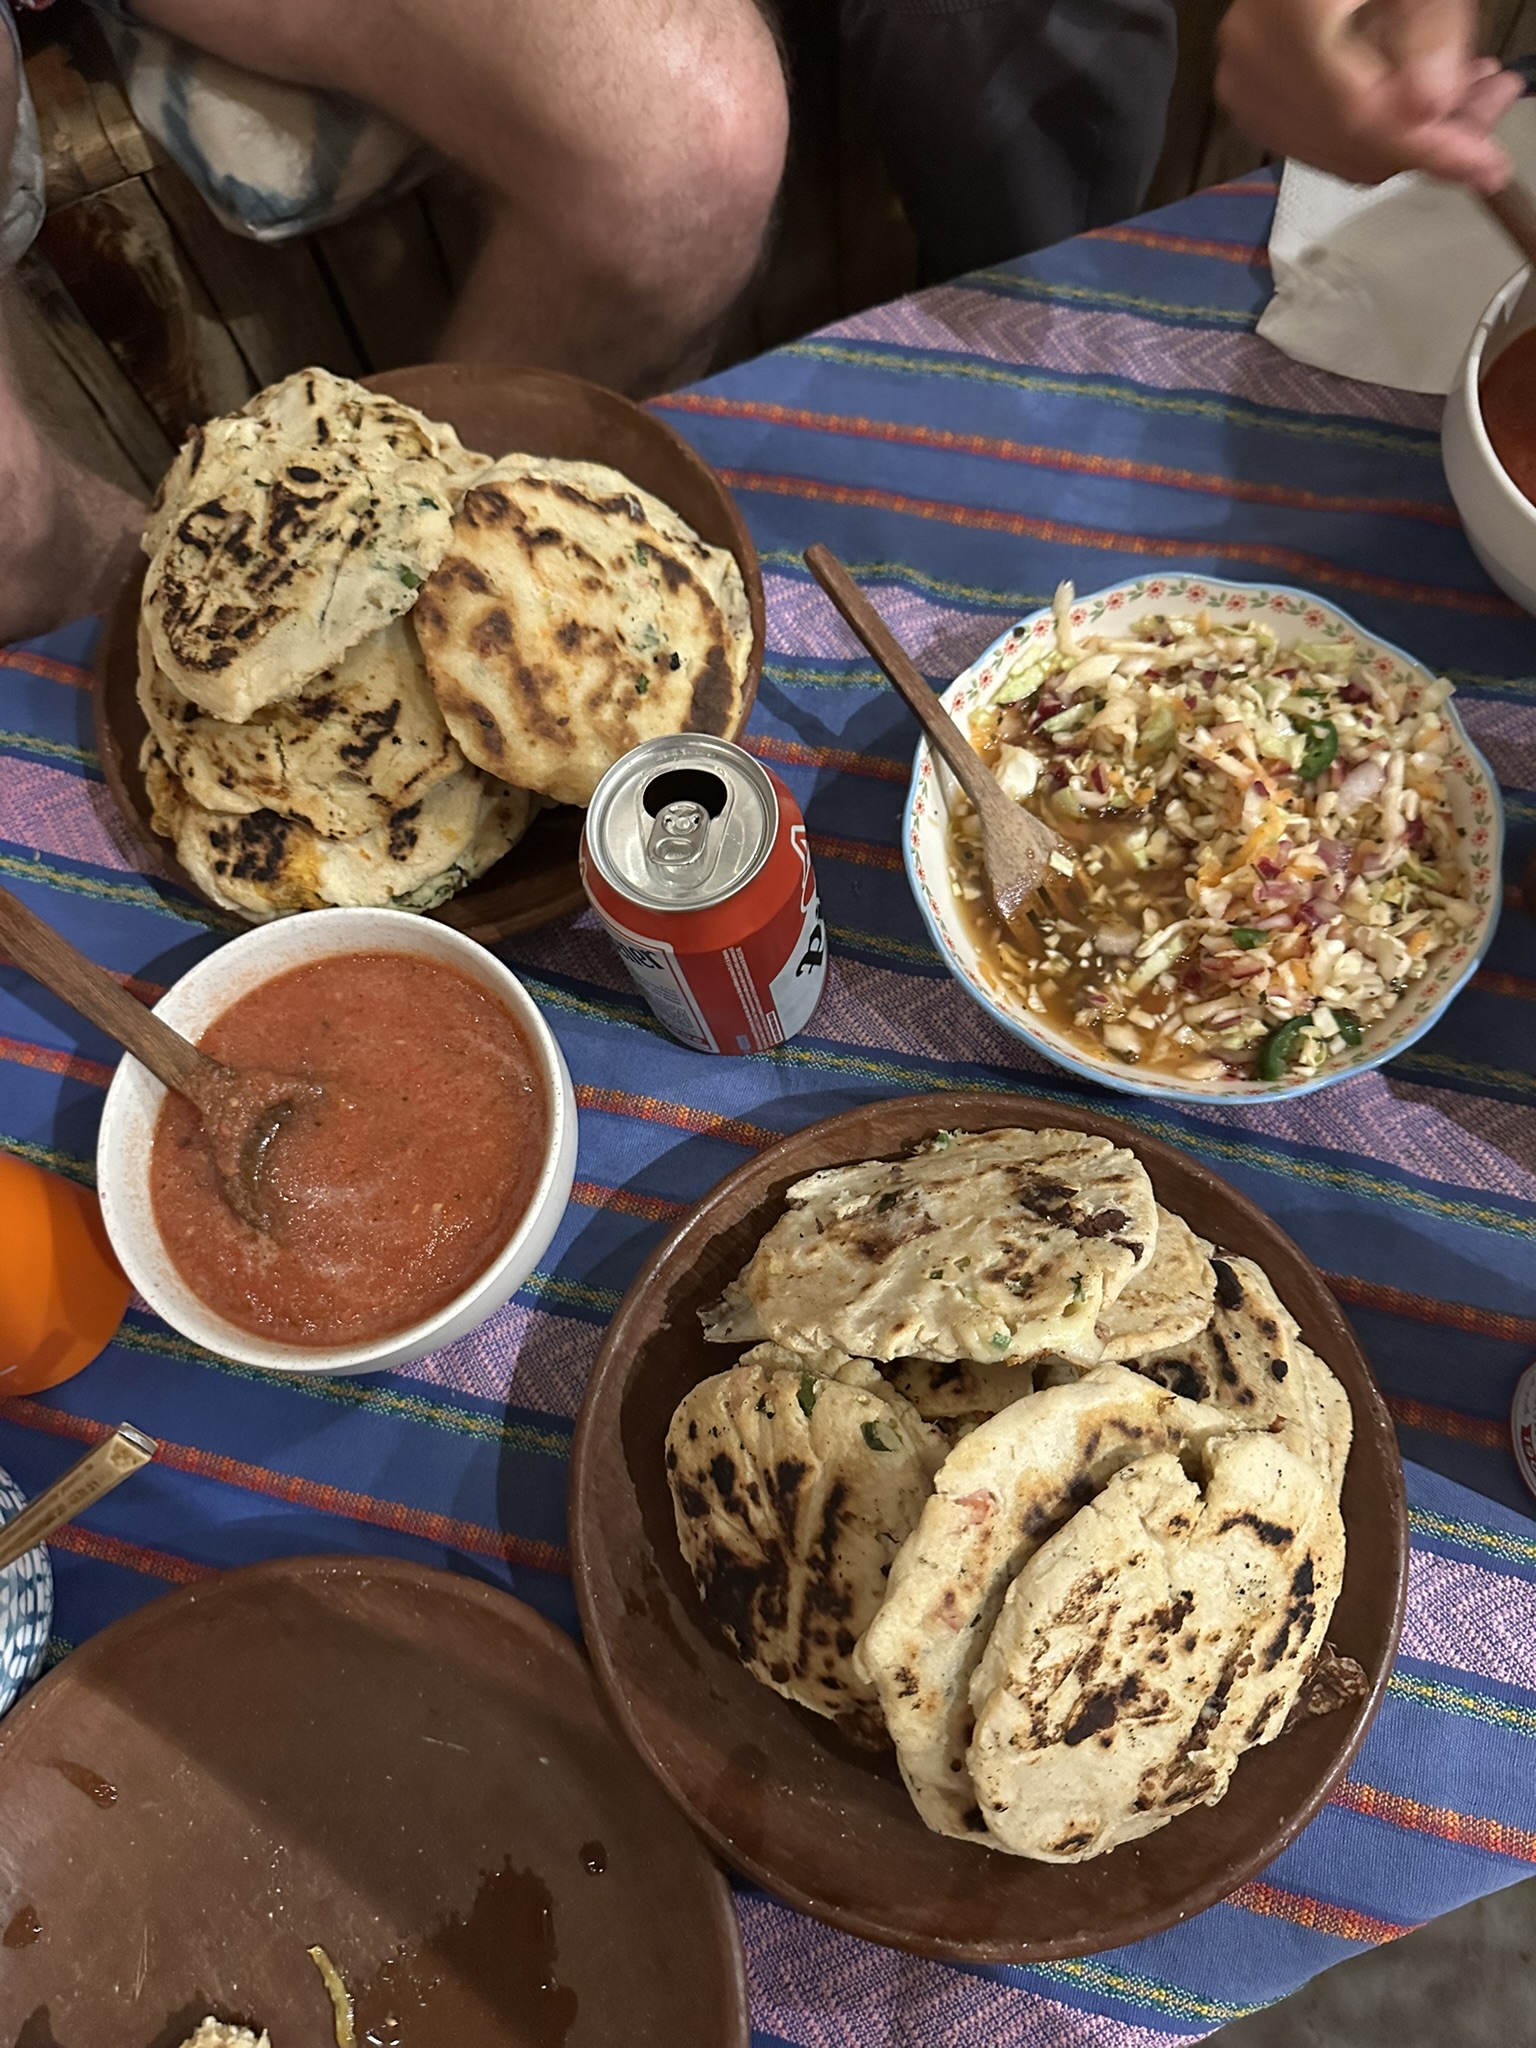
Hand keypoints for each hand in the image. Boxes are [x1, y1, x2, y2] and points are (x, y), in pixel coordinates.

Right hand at [1216, 0, 1524, 190]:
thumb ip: (1428, 28)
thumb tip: (1430, 107)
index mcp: (1288, 22)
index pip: (1357, 116)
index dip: (1425, 148)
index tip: (1483, 165)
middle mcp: (1252, 65)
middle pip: (1347, 143)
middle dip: (1424, 141)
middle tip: (1485, 108)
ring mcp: (1244, 87)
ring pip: (1335, 151)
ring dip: (1403, 137)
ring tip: (1461, 95)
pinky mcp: (1250, 98)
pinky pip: (1318, 141)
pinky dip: (1370, 132)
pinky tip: (1412, 98)